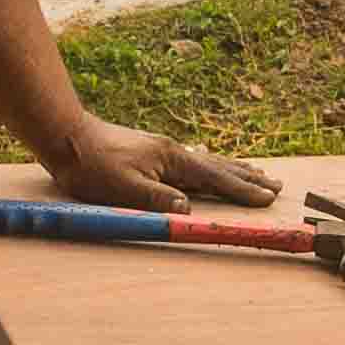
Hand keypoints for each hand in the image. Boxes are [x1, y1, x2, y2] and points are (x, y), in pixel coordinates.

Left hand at [32, 116, 275, 216]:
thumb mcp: (123, 187)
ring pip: (208, 163)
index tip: (268, 197)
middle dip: (248, 178)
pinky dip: (211, 166)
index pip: (216, 179)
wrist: (68, 137)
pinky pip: (193, 162)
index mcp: (173, 160)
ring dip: (234, 170)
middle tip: (276, 185)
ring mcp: (164, 151)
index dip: (243, 190)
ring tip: (256, 172)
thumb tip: (188, 208)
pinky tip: (210, 165)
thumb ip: (156, 198)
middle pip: (220, 167)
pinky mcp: (153, 153)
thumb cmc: (92, 165)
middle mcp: (174, 152)